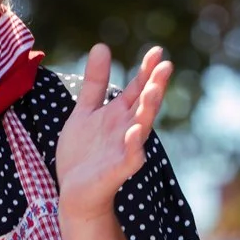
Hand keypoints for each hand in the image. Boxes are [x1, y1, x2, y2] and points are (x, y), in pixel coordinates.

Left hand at [57, 44, 171, 221]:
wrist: (74, 193)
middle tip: (165, 65)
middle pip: (144, 104)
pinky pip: (130, 156)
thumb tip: (102, 46)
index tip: (157, 50)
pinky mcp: (118, 169)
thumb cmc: (82, 153)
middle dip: (154, 85)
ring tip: (153, 90)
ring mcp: (125, 149)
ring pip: (141, 127)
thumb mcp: (85, 111)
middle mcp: (127, 128)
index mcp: (119, 113)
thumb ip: (95, 82)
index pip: (137, 88)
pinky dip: (133, 145)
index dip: (146, 70)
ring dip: (148, 109)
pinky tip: (134, 131)